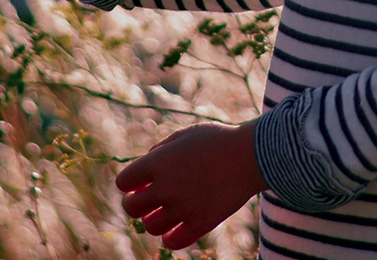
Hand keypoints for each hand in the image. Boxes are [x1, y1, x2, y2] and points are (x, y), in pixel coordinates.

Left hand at [116, 121, 265, 250]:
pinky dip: (171, 237)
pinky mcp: (201, 223)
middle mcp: (166, 187)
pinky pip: (172, 242)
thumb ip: (160, 151)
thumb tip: (144, 170)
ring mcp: (183, 207)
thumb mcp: (185, 135)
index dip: (130, 183)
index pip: (123, 182)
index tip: (141, 182)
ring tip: (167, 212)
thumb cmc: (219, 140)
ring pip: (151, 226)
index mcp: (158, 162)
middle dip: (137, 203)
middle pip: (131, 208)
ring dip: (155, 220)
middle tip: (150, 199)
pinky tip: (178, 228)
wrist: (253, 154)